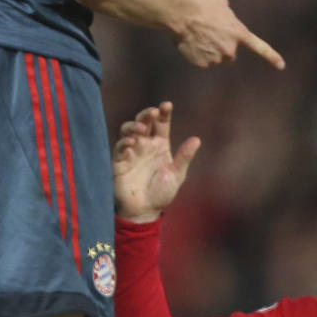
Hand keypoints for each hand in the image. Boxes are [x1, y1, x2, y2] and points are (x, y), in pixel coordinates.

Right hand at [112, 101, 200, 220]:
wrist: (145, 211)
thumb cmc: (162, 193)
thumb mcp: (176, 174)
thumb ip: (184, 157)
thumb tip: (197, 140)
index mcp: (160, 145)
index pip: (161, 124)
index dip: (164, 113)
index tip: (167, 105)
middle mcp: (145, 144)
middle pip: (143, 121)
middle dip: (147, 114)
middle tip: (153, 112)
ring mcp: (131, 151)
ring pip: (128, 130)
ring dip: (133, 126)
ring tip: (142, 129)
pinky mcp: (119, 162)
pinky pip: (119, 148)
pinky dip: (124, 143)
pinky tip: (131, 143)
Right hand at [176, 0, 284, 70]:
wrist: (182, 14)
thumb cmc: (201, 4)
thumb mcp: (221, 2)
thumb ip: (228, 13)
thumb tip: (225, 16)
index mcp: (239, 33)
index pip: (259, 47)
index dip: (271, 56)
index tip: (282, 66)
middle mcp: (231, 49)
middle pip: (230, 53)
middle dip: (223, 47)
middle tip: (209, 33)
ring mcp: (217, 58)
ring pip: (215, 58)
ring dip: (209, 50)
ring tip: (198, 35)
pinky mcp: (203, 64)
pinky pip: (202, 61)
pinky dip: (197, 55)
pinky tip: (191, 42)